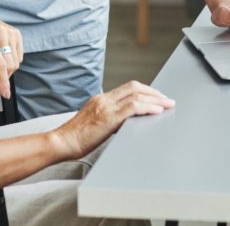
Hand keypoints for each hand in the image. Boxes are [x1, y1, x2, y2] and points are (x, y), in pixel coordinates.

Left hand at [0, 4, 22, 99]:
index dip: (3, 81)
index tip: (5, 93)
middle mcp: (0, 34)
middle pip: (9, 65)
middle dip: (2, 78)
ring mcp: (9, 32)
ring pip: (16, 62)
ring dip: (6, 70)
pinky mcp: (15, 32)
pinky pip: (19, 55)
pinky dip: (11, 61)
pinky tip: (1, 58)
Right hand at [52, 81, 174, 159]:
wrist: (62, 142)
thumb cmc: (75, 138)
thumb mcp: (93, 123)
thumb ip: (108, 118)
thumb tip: (125, 122)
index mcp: (100, 99)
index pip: (127, 88)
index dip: (145, 90)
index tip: (156, 96)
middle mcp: (104, 99)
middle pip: (134, 87)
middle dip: (154, 92)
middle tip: (167, 99)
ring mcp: (106, 106)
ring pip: (136, 95)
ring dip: (155, 99)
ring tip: (167, 104)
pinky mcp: (108, 117)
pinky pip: (133, 107)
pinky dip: (148, 107)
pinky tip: (157, 111)